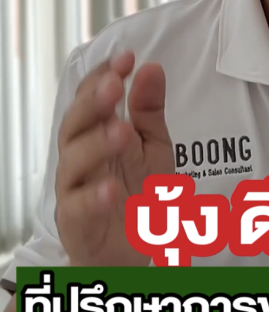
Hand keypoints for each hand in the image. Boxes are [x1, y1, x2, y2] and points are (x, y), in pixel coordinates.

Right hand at [55, 51, 174, 266]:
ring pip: (73, 161)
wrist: (135, 253)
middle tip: (115, 84)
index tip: (126, 57)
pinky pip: (78, 208)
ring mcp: (74, 189)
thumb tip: (151, 68)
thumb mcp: (153, 146)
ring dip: (96, 143)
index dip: (103, 75)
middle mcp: (80, 156)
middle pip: (74, 123)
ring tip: (121, 130)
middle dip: (93, 101)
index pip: (91, 97)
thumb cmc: (140, 192)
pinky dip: (94, 197)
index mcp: (97, 131)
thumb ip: (149, 110)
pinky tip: (111, 188)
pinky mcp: (76, 224)